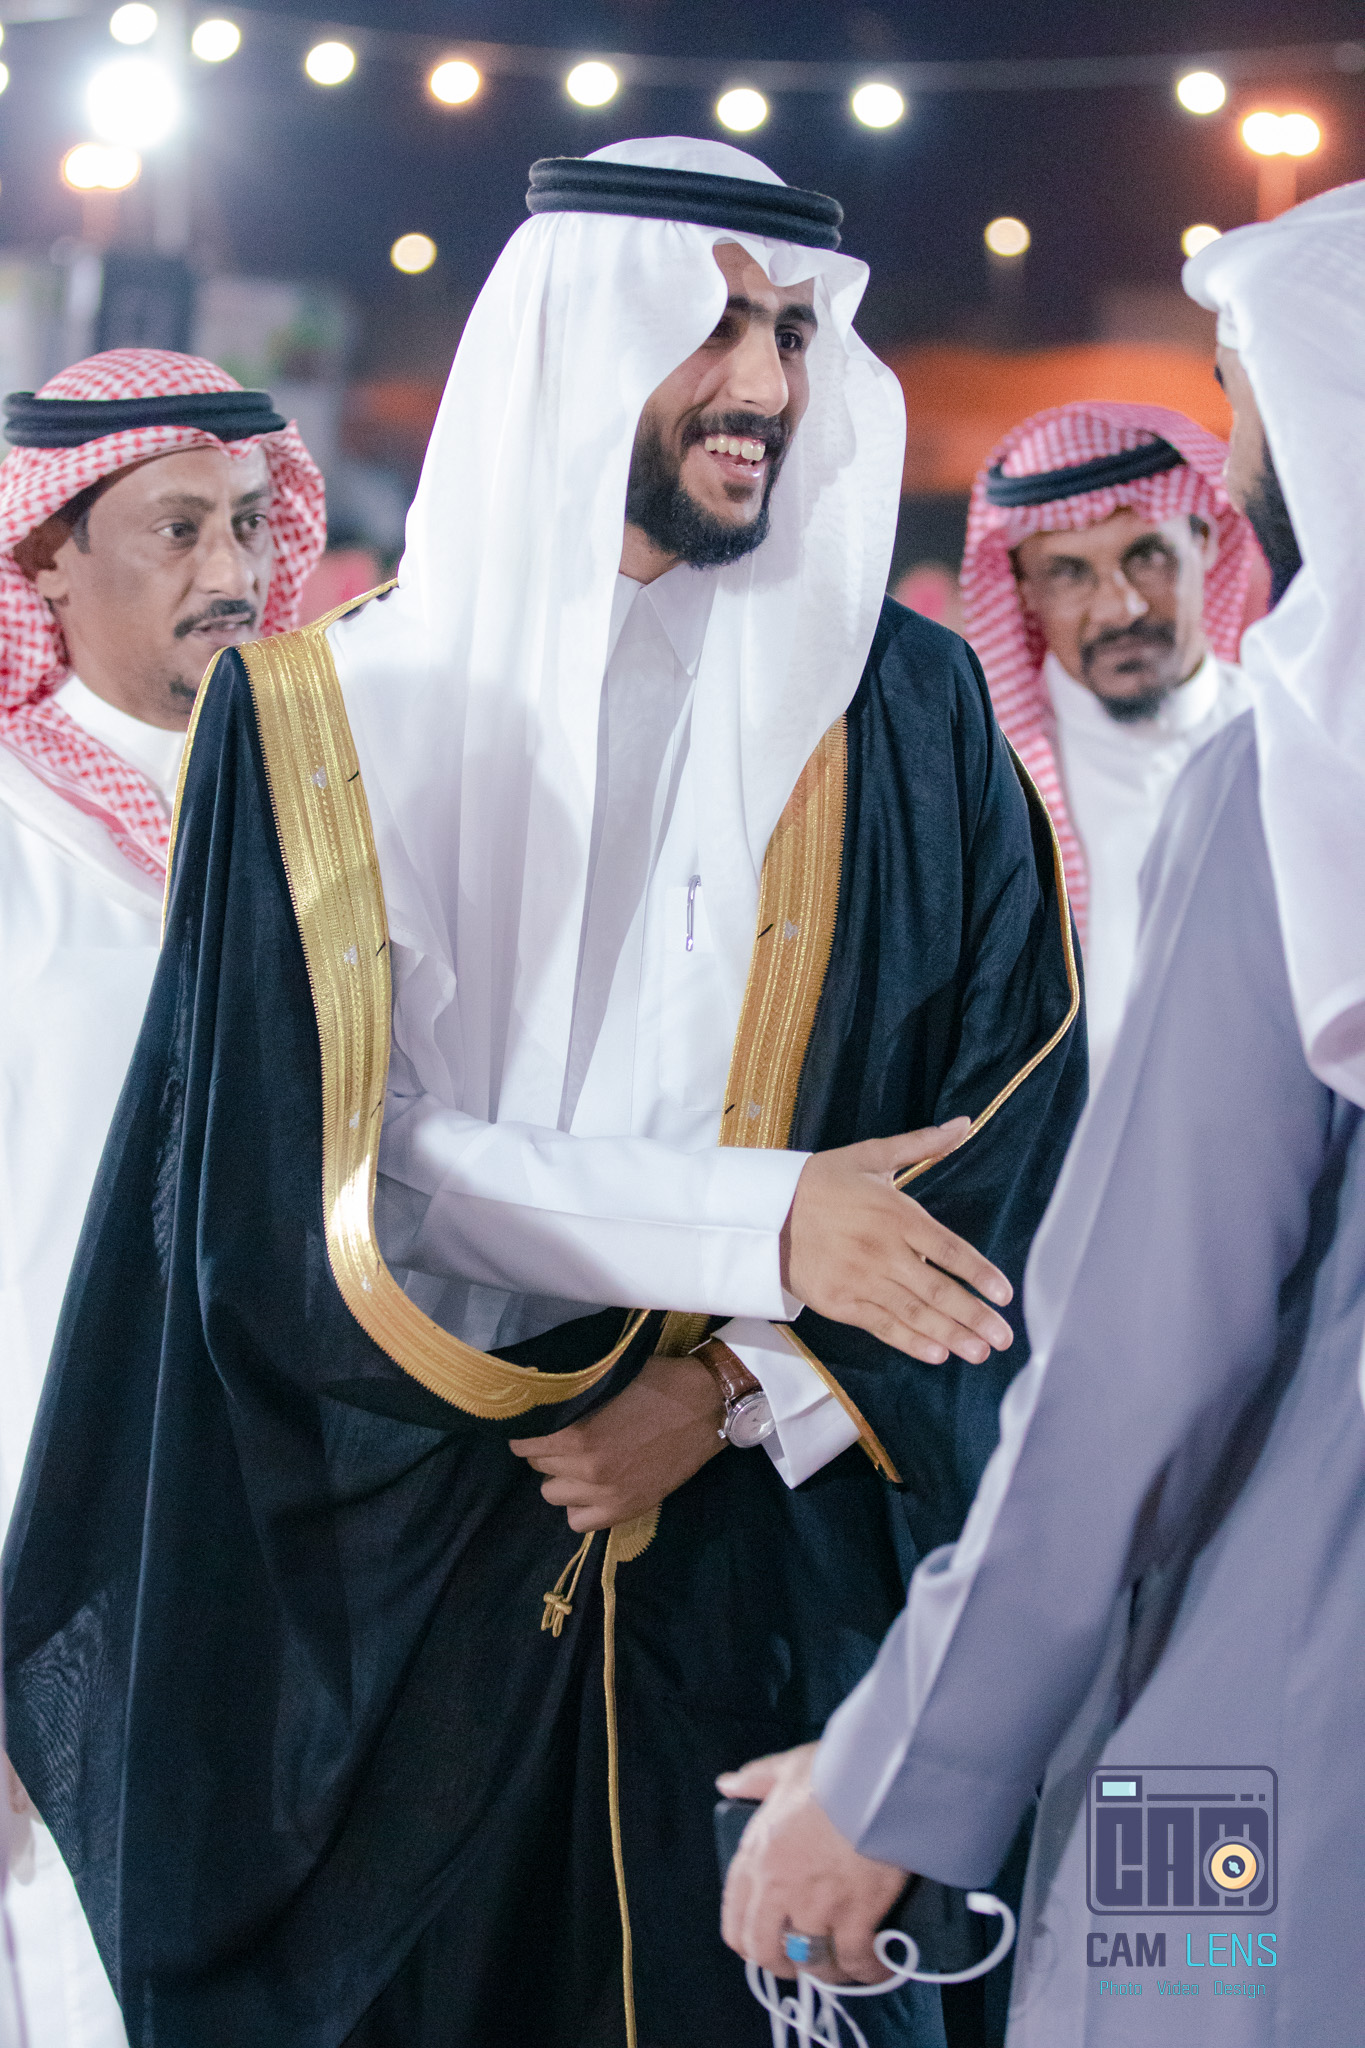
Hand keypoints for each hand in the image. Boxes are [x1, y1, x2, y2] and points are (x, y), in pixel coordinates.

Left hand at [509, 1352, 725, 1531]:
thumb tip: (540, 1398)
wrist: (707, 1405)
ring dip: (561, 1477)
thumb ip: (573, 1397)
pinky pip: (580, 1522)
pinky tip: (589, 1487)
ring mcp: (609, 1495)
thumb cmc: (658, 1382)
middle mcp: (588, 1471)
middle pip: (541, 1468)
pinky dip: (579, 1506)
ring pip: (554, 1495)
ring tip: (575, 1462)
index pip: (529, 1445)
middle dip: (544, 1451)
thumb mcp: (607, 1381)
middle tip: (559, 1438)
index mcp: (579, 1436)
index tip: (529, 1426)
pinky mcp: (629, 1509)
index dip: (526, 1433)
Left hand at [718, 1744, 908, 1982]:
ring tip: (839, 1966)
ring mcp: (816, 1904)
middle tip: (801, 1961)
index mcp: (757, 1854)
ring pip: (809, 1962)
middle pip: (766, 1952)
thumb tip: (727, 1784)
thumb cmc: (835, 1768)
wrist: (881, 1776)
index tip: (765, 1946)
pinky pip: (855, 1960)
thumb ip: (754, 1780)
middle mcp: (779, 1886)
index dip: (749, 1943)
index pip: (734, 1921)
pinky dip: (867, 1971)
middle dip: (782, 1965)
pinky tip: (874, 1967)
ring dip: (825, 1971)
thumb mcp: (786, 1767)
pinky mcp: (856, 1914)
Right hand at [782, 1121, 1014, 1364]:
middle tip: (1004, 1338)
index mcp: (896, 1214)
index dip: (980, 1274)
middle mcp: (883, 1250)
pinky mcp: (840, 1302)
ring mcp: (861, 1280)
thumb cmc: (823, 1181)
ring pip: (915, 1313)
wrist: (765, 1211)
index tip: (1005, 1294)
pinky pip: (883, 1326)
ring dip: (951, 1335)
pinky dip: (911, 1342)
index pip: (950, 1249)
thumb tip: (965, 1123)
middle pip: (939, 1290)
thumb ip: (922, 1145)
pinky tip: (937, 1354)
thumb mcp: (872, 1156)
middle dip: (975, 1316)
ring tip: (980, 1353)